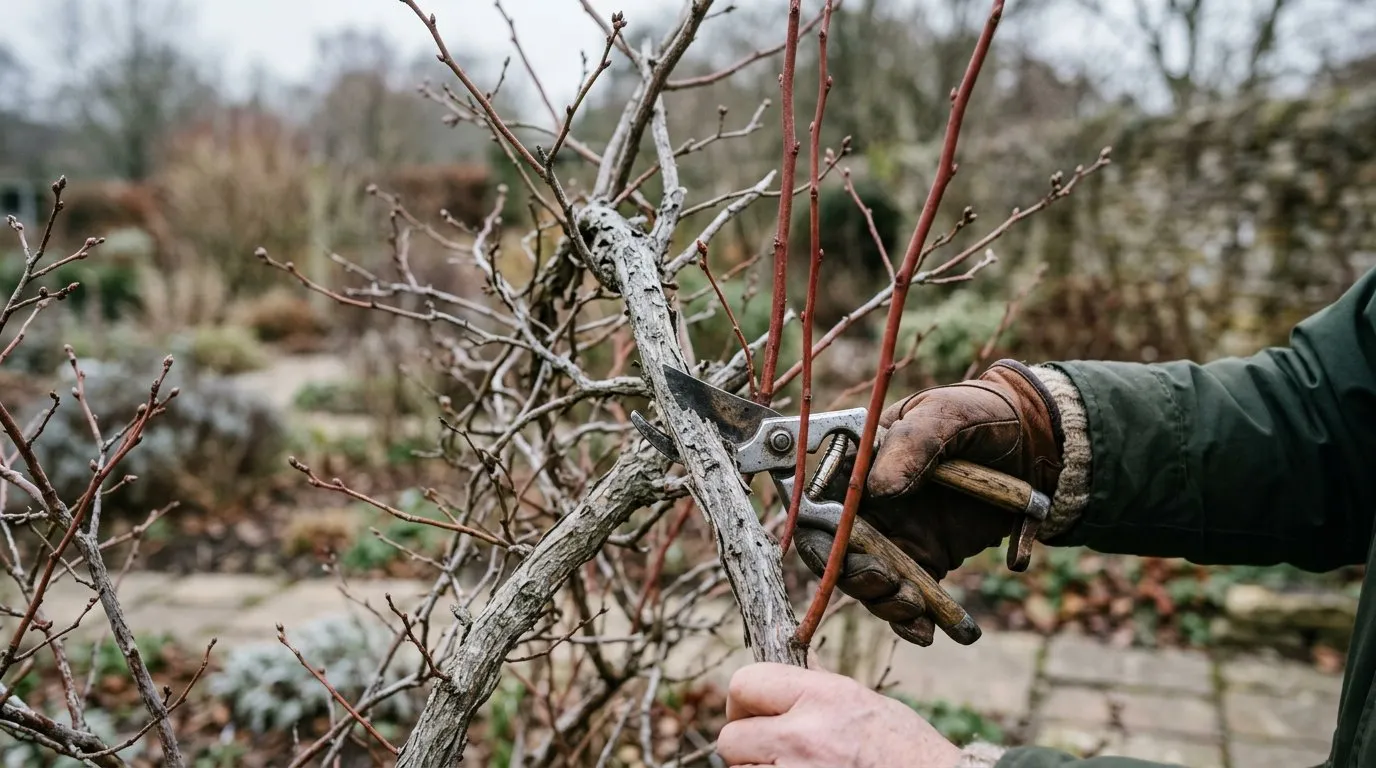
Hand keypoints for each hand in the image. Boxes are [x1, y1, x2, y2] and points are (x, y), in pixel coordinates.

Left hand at [716, 662, 960, 766]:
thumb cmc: (909, 752)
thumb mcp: (862, 703)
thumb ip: (815, 689)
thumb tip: (785, 669)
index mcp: (822, 697)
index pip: (745, 683)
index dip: (743, 701)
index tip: (752, 714)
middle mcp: (803, 735)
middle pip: (731, 737)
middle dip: (747, 745)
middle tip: (771, 750)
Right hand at [794, 359, 1062, 644]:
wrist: (1037, 446)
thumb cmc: (982, 416)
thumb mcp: (948, 415)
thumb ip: (913, 444)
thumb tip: (876, 488)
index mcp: (858, 462)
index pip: (818, 501)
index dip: (819, 530)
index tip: (844, 551)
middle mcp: (867, 503)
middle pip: (836, 551)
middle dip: (854, 576)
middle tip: (887, 582)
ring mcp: (894, 535)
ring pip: (868, 582)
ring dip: (884, 602)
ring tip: (915, 606)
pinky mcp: (925, 562)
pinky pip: (907, 598)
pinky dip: (912, 621)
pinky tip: (928, 632)